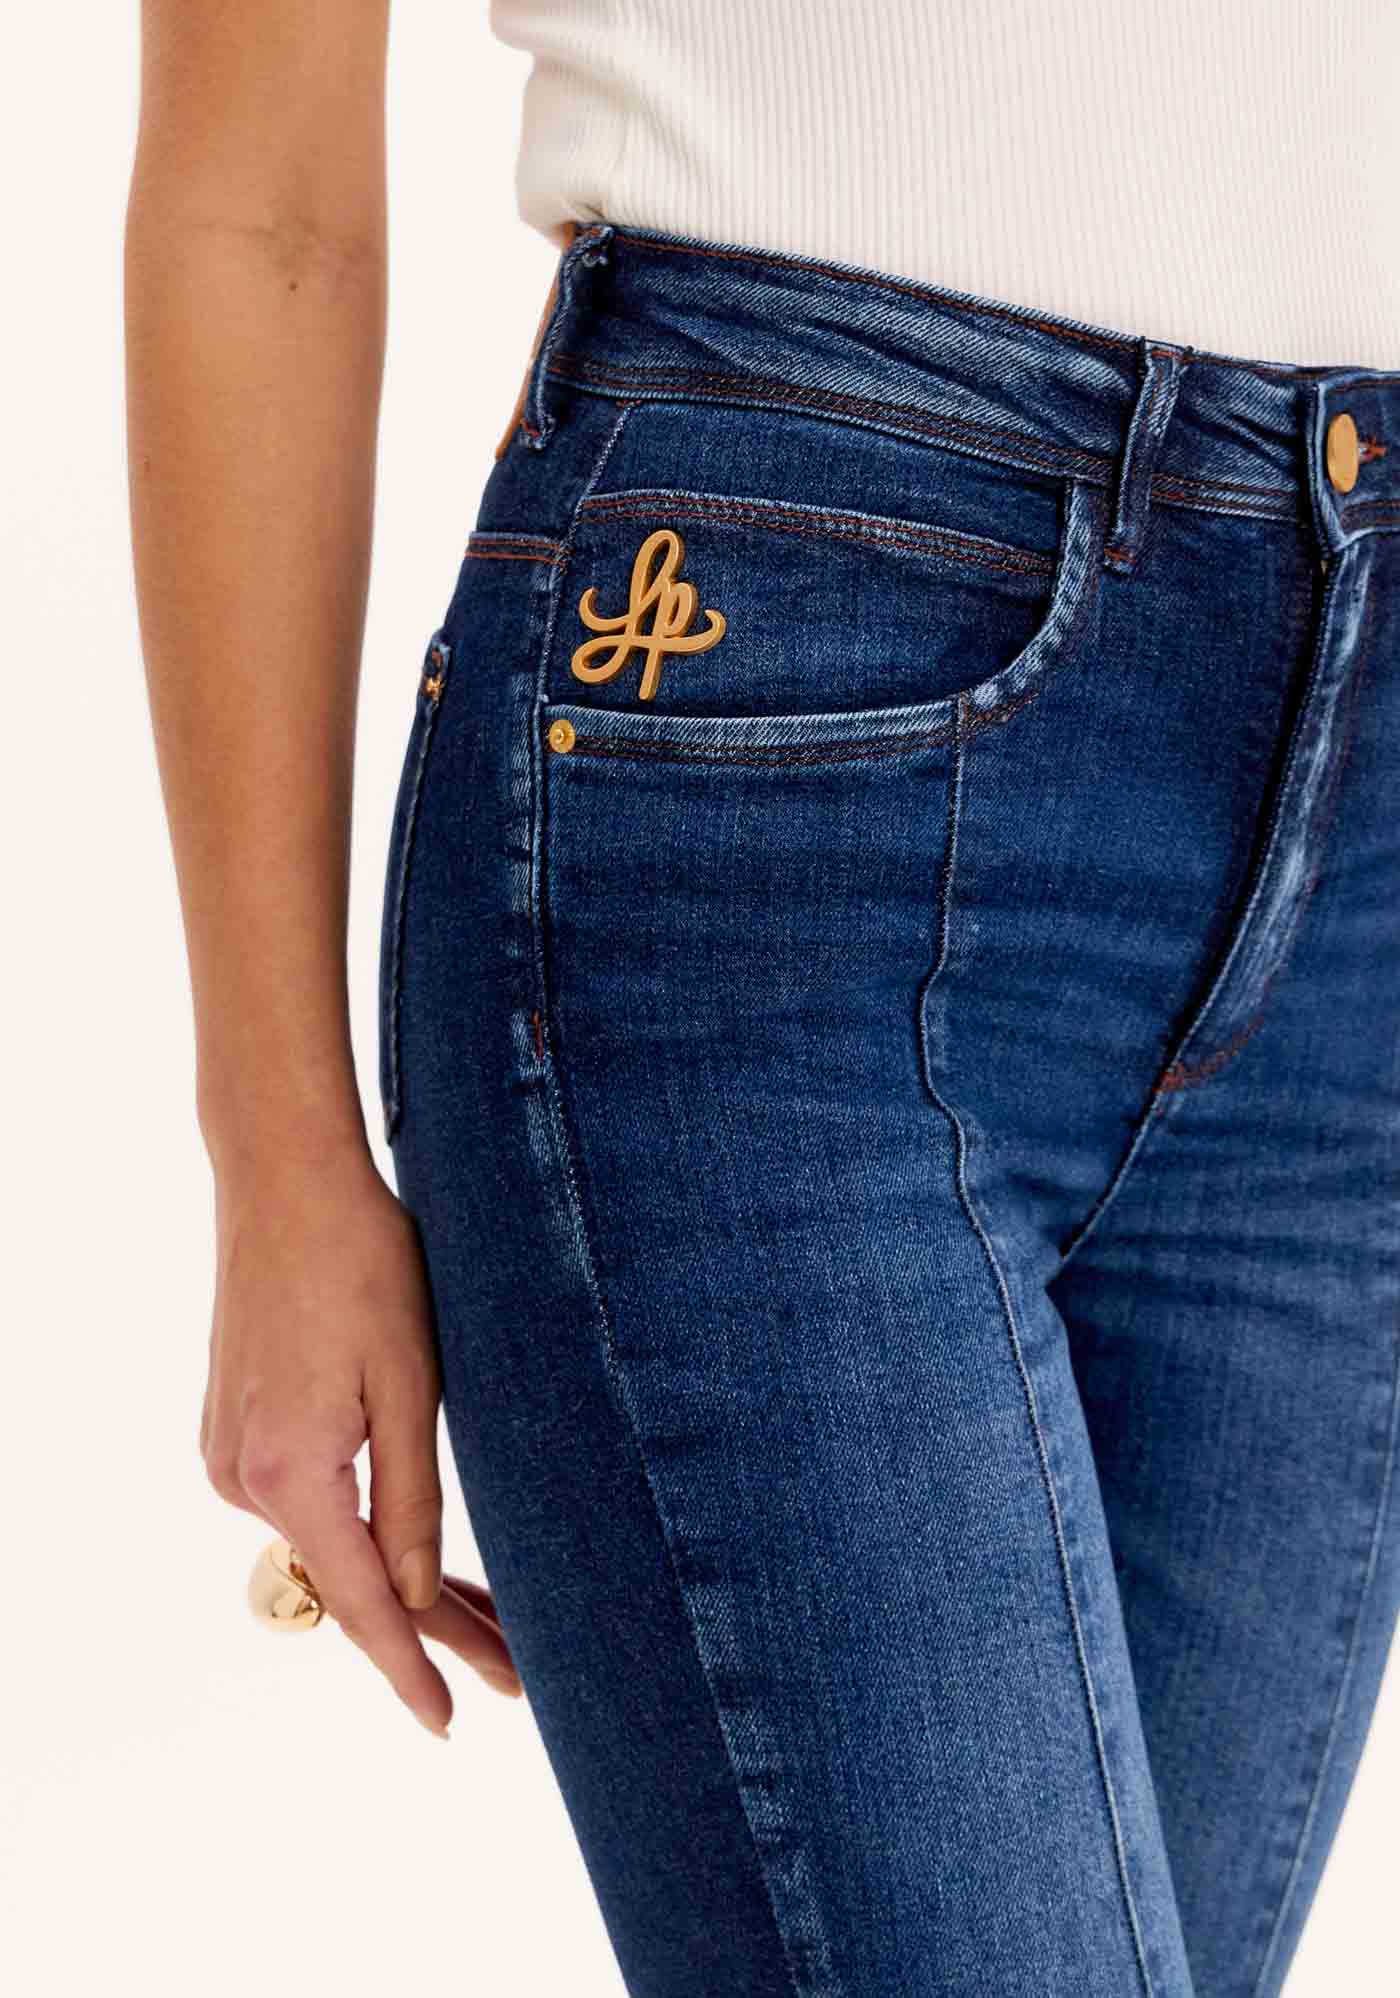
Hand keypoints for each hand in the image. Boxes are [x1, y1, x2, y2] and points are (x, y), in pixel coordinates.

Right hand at [200, 1140, 520, 1735]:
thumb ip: (411, 1498)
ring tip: (491, 1617)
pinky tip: (416, 1554)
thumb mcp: (409, 1382)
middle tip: (514, 1673)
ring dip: (403, 1579)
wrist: (284, 1179)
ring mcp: (230, 1454)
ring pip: (331, 1545)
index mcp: (289, 1473)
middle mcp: (241, 1477)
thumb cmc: (362, 1262)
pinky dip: (364, 1533)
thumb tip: (412, 1598)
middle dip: (432, 1629)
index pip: (360, 1601)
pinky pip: (308, 1506)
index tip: (450, 1721)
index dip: (411, 1666)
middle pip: (348, 1581)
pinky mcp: (237, 1428)